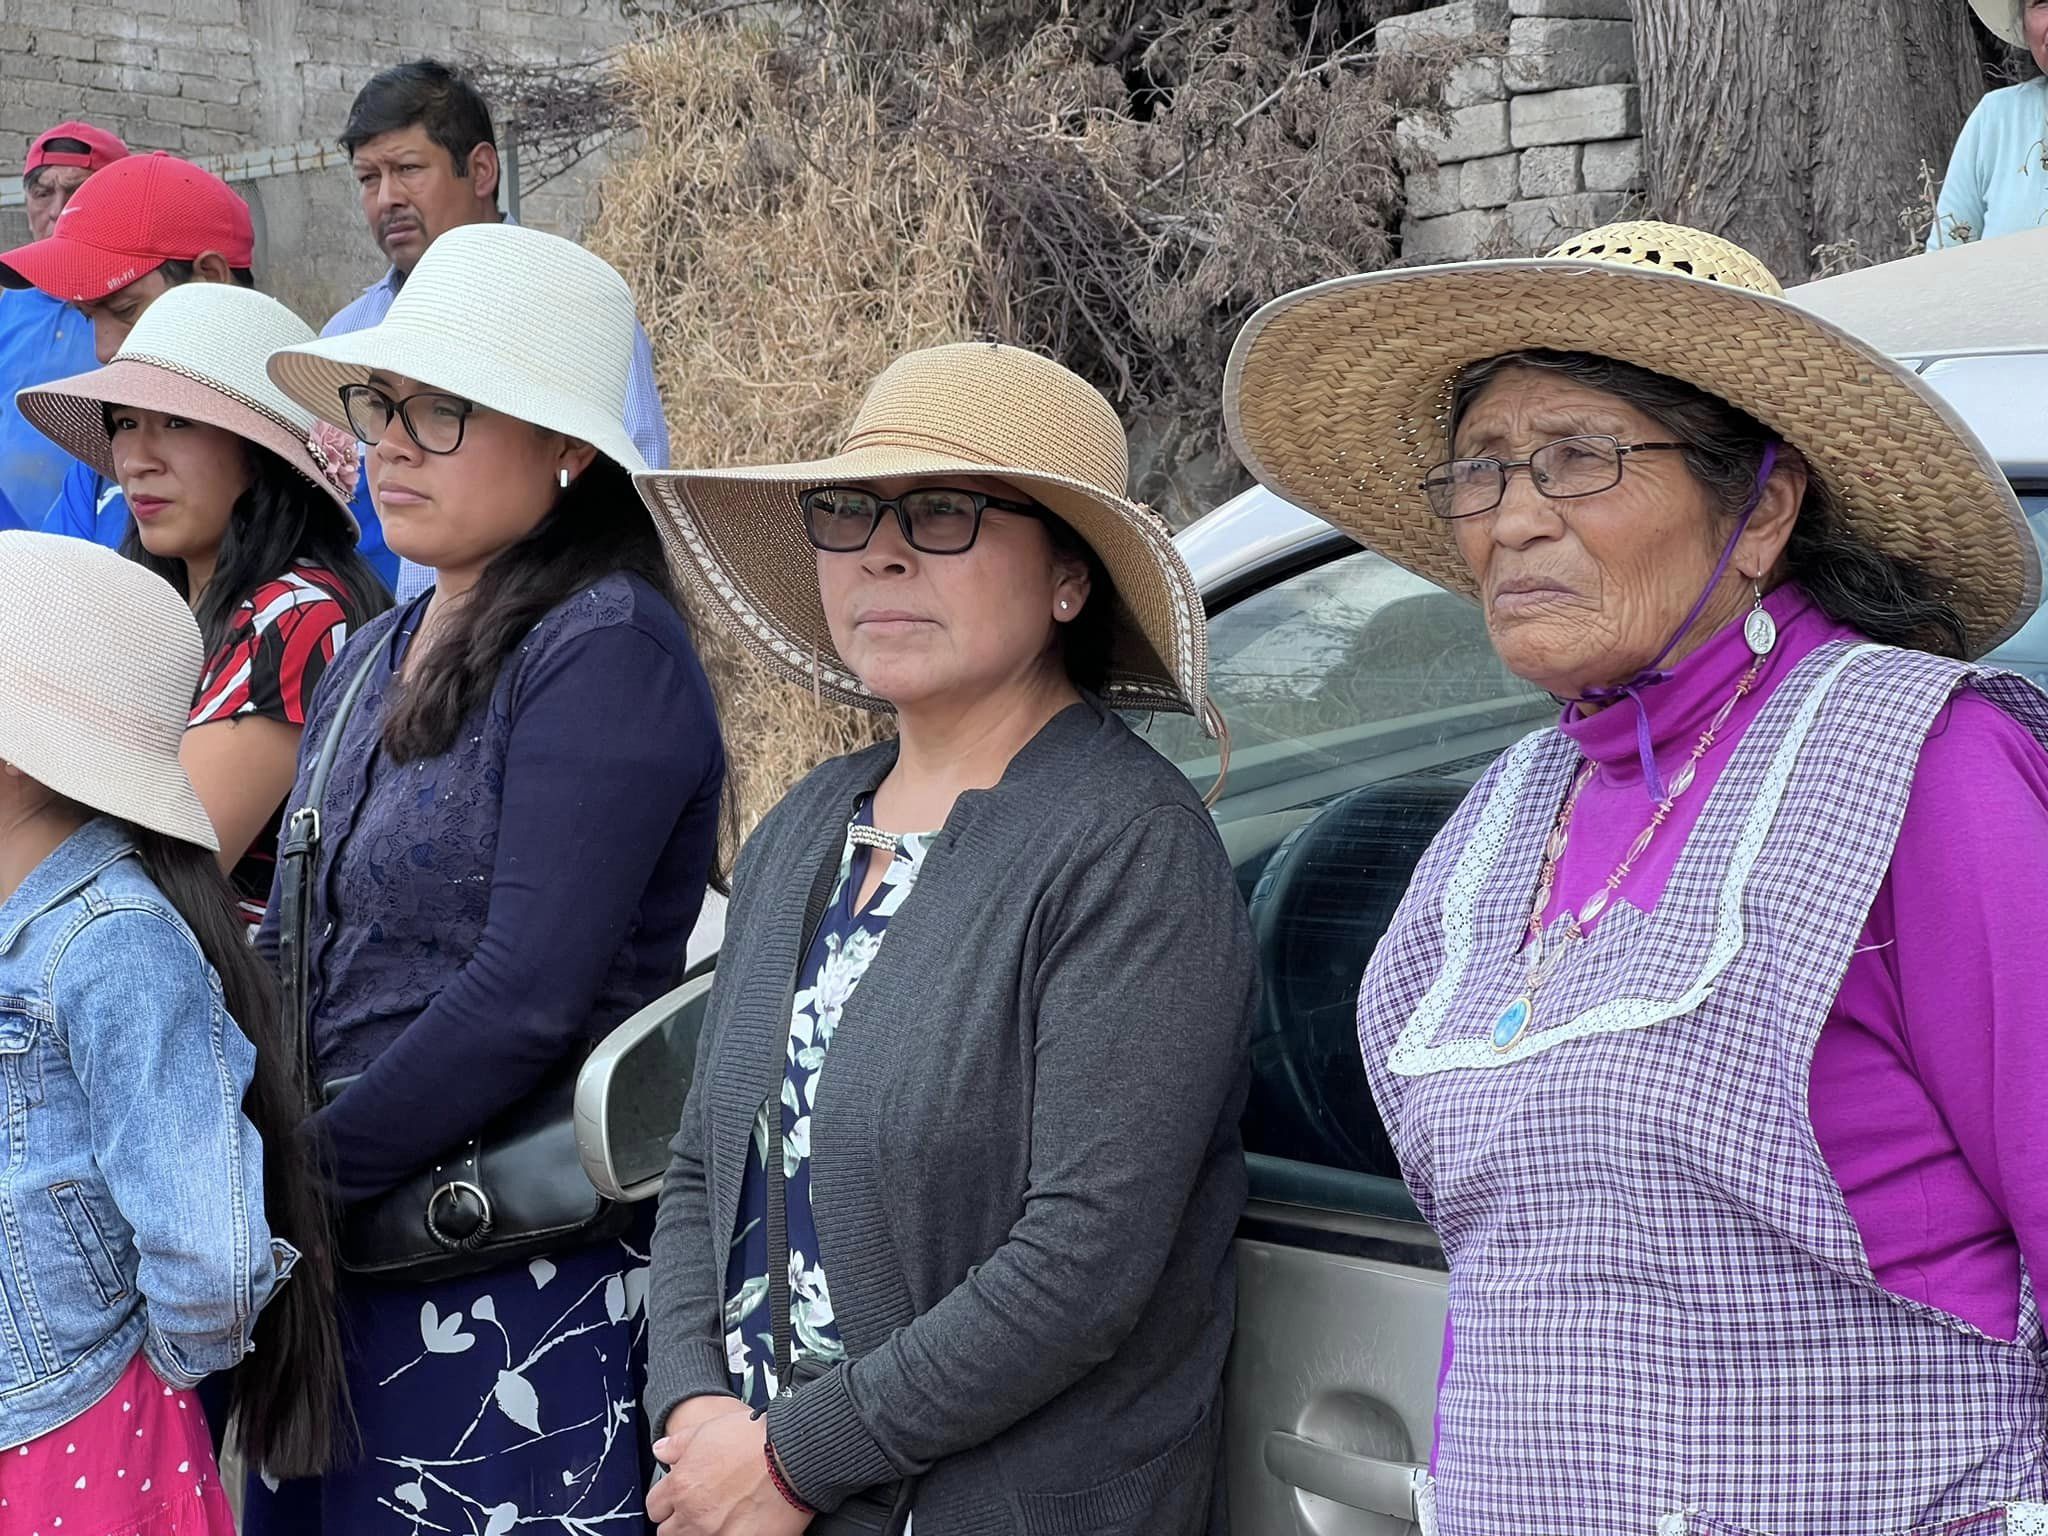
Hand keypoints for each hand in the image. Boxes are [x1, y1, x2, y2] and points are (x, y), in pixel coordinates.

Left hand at [650, 1408, 811, 1535]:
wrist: (792, 1454)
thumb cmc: (754, 1440)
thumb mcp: (708, 1429)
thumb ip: (678, 1444)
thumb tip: (660, 1450)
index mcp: (681, 1486)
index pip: (655, 1507)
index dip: (666, 1502)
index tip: (677, 1499)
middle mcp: (693, 1514)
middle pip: (668, 1532)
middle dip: (680, 1521)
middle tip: (699, 1510)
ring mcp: (716, 1534)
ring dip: (700, 1531)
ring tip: (720, 1517)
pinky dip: (727, 1535)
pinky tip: (739, 1525)